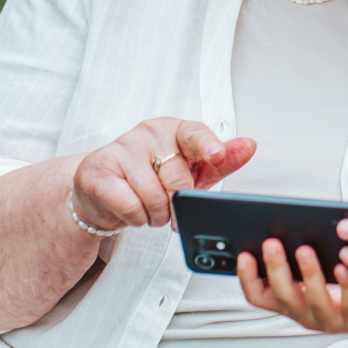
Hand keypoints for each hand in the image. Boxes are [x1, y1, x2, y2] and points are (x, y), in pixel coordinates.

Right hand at [71, 117, 254, 229]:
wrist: (101, 189)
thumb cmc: (151, 177)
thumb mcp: (191, 169)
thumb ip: (222, 160)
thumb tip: (249, 145)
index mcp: (174, 130)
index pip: (195, 134)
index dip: (208, 146)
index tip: (217, 155)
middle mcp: (148, 133)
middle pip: (177, 178)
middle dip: (176, 205)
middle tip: (169, 207)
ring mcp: (121, 148)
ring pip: (153, 197)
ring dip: (155, 215)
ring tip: (147, 207)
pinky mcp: (98, 171)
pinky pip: (130, 206)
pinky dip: (135, 218)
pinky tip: (129, 209)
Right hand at [237, 239, 347, 334]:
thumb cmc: (337, 287)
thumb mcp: (309, 276)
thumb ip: (294, 260)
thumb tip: (283, 227)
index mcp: (288, 302)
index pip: (257, 296)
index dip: (248, 278)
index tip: (244, 255)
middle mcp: (303, 313)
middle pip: (282, 295)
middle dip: (275, 268)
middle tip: (272, 243)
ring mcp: (327, 318)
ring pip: (314, 299)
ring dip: (308, 274)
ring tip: (305, 251)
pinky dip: (344, 283)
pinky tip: (343, 266)